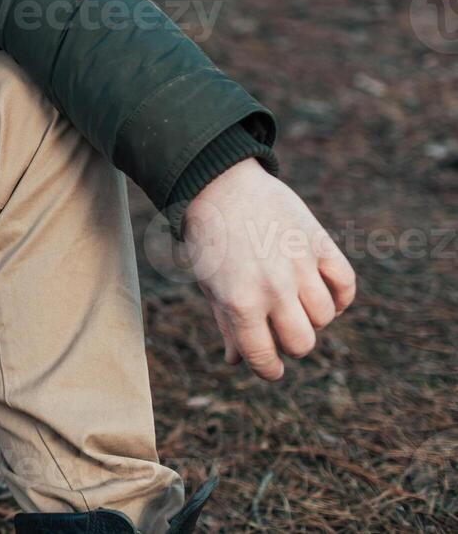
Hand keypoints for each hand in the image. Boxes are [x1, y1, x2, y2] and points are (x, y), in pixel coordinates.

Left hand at [183, 158, 356, 380]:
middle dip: (291, 344)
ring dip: (312, 318)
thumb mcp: (209, 283)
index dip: (269, 370)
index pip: (265, 359)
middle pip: (302, 344)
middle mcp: (273, 288)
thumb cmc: (209, 239)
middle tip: (279, 329)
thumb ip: (226, 324)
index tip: (271, 367)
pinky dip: (339, 296)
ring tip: (295, 303)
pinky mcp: (319, 243)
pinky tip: (322, 293)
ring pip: (324, 318)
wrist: (219, 185)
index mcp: (239, 303)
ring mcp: (299, 266)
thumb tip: (236, 361)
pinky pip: (346, 285)